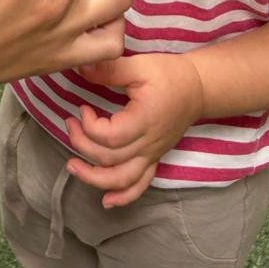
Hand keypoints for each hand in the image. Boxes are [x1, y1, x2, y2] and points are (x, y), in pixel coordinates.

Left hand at [65, 52, 203, 207]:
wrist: (198, 89)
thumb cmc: (169, 75)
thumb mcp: (139, 65)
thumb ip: (110, 69)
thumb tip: (80, 65)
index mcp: (144, 121)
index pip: (110, 137)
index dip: (89, 126)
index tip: (82, 108)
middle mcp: (148, 144)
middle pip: (109, 159)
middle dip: (81, 145)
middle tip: (70, 124)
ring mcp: (152, 155)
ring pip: (122, 180)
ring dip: (94, 179)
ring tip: (72, 166)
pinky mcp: (155, 159)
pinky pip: (141, 186)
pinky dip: (123, 197)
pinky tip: (107, 202)